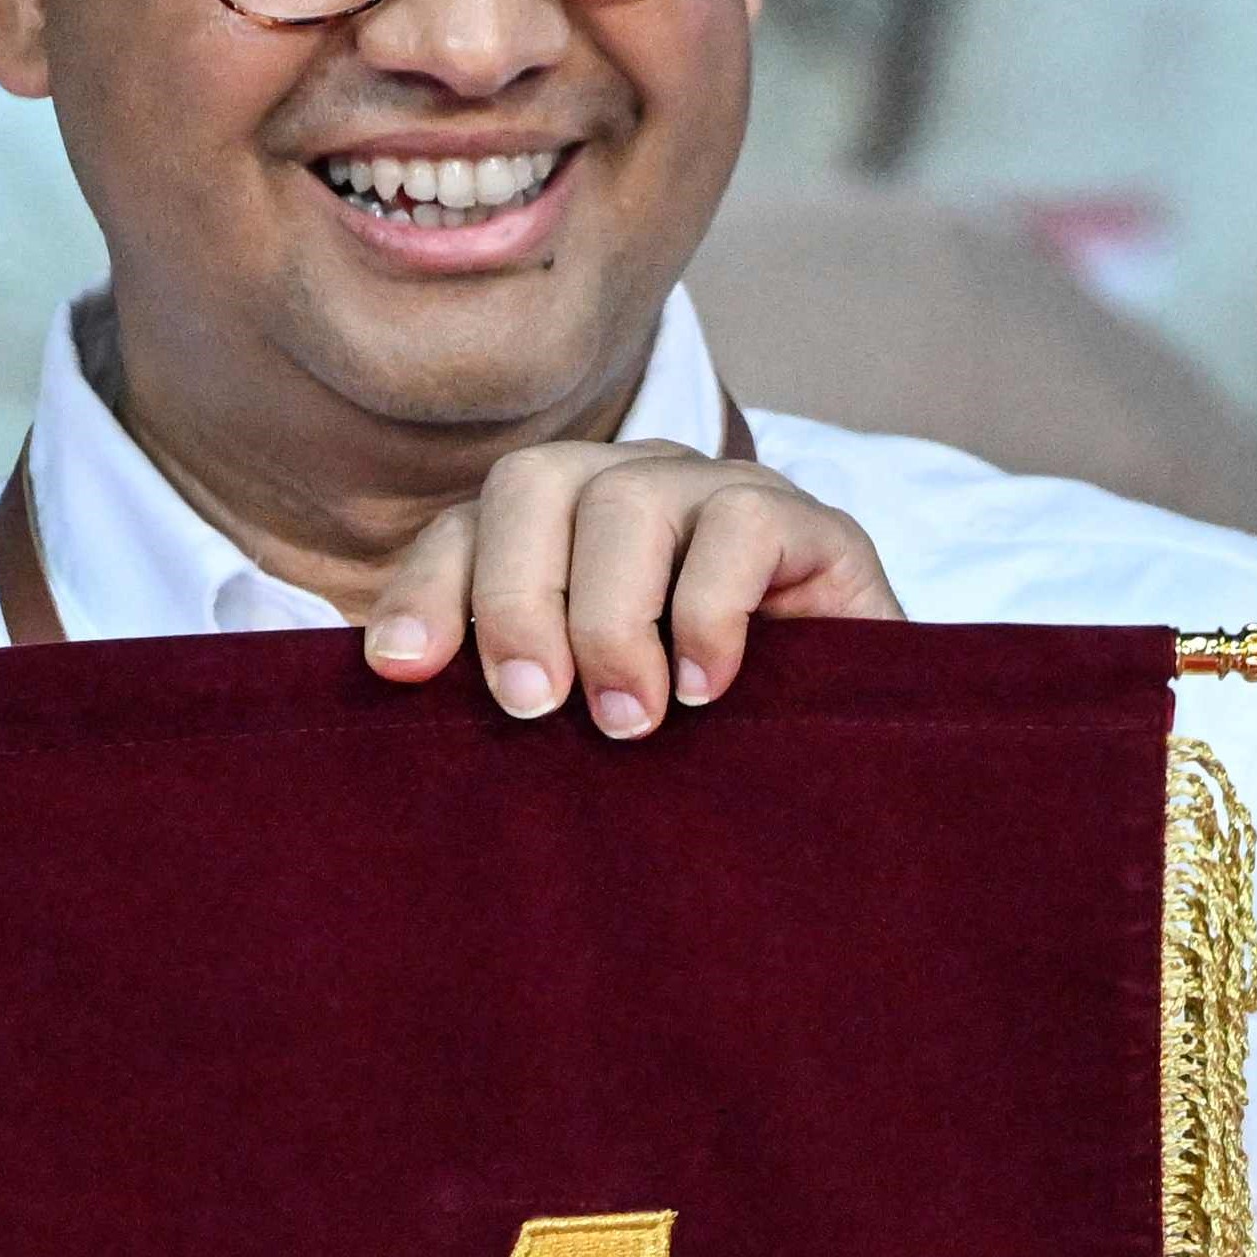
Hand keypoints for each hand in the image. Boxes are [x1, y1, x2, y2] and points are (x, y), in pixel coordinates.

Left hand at [361, 443, 901, 736]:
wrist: (858, 772)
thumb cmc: (707, 751)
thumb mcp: (587, 720)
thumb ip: (516, 691)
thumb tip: (397, 684)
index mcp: (568, 533)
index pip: (471, 524)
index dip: (429, 588)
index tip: (403, 671)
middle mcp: (638, 492)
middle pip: (535, 484)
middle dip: (516, 598)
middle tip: (533, 707)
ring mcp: (725, 497)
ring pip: (629, 502)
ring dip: (610, 620)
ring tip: (629, 720)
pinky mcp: (814, 525)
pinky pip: (740, 526)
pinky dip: (706, 612)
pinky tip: (706, 688)